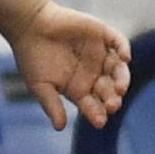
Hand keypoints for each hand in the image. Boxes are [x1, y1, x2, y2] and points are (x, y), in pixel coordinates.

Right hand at [8, 2, 129, 131]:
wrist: (28, 25)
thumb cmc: (31, 57)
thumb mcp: (40, 85)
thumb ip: (51, 105)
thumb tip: (60, 128)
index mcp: (79, 87)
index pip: (93, 104)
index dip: (97, 113)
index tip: (100, 122)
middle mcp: (93, 73)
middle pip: (109, 89)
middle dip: (112, 98)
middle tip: (113, 105)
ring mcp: (100, 54)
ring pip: (118, 69)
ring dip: (122, 79)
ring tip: (120, 88)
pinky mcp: (102, 35)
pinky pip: (119, 43)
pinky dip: (124, 50)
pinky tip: (125, 59)